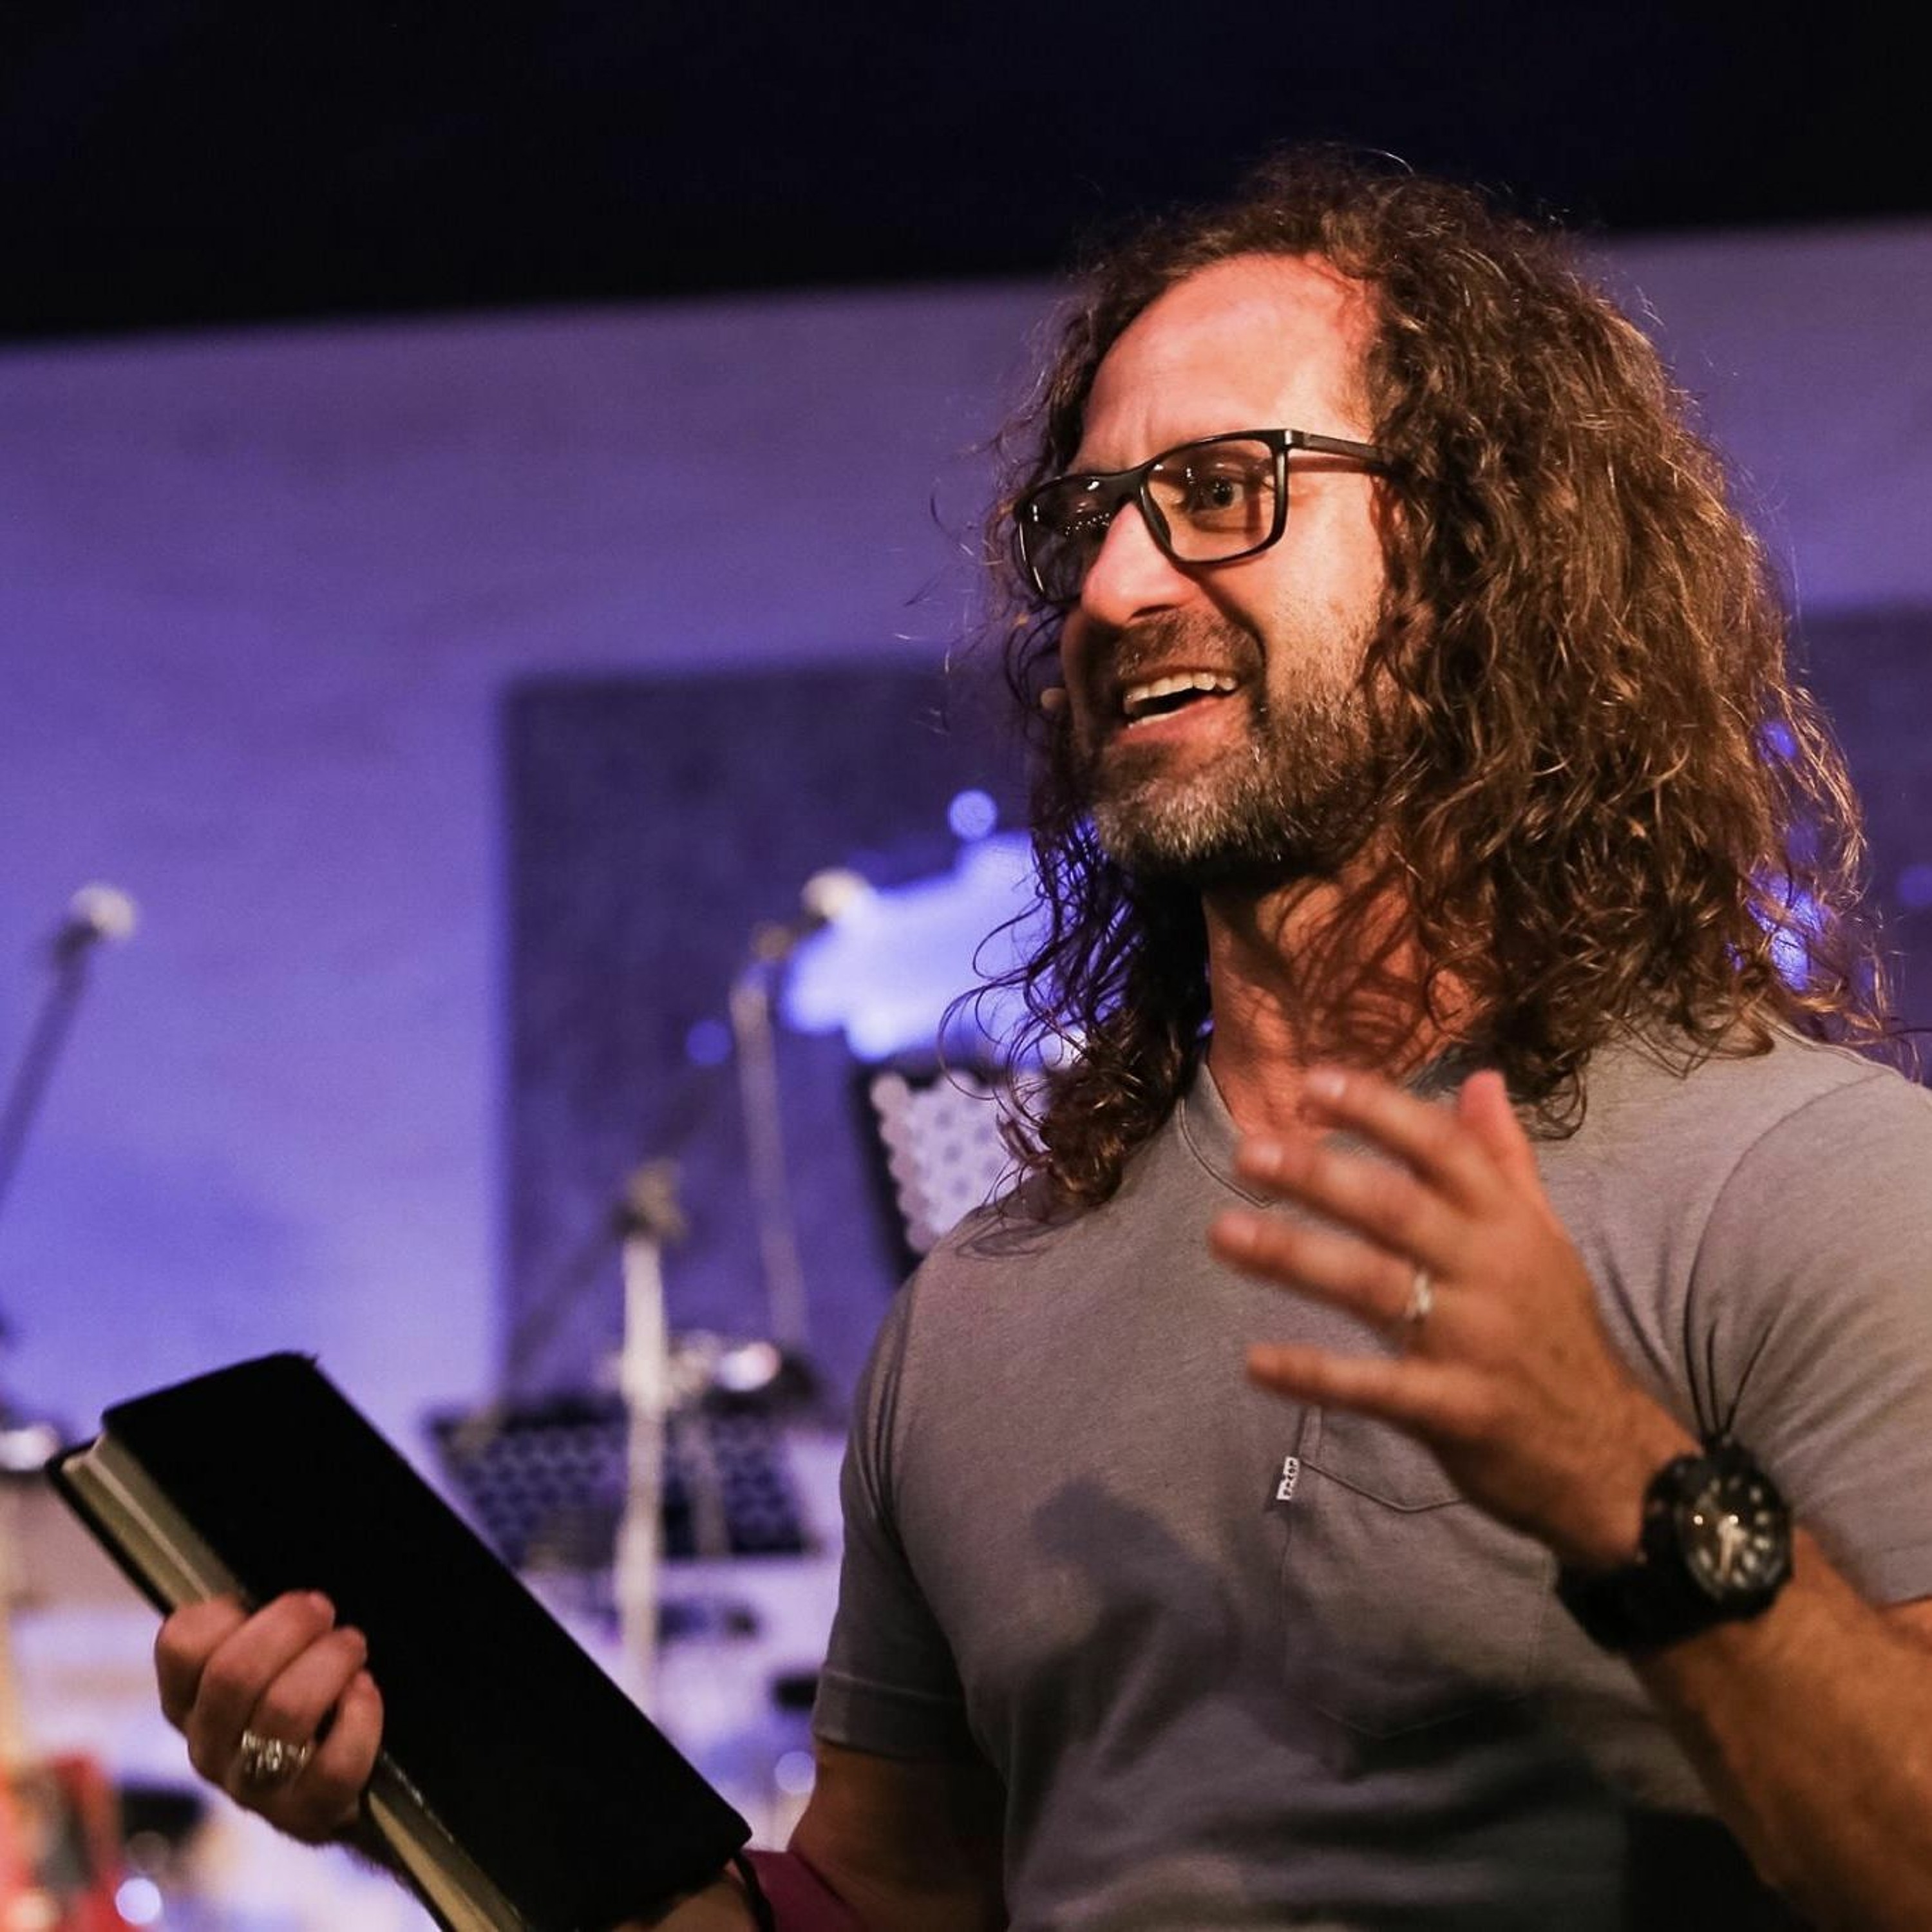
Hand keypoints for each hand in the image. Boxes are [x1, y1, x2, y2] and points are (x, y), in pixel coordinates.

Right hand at [154, 1591, 382, 1841]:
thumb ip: (257, 1622)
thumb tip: (275, 1580)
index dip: (227, 1610)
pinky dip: (360, 1717)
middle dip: (289, 1627)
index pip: (181, 1644)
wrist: (338, 1782)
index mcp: (188, 1700)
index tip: (261, 1599)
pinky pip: (334, 1765)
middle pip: (233, 1674)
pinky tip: (365, 1692)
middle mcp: (208, 1747)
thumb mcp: (266, 1654)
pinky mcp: (304, 1815)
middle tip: (323, 1610)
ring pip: (283, 1713)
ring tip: (352, 1646)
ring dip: (329, 1663)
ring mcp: (253, 1788)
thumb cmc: (300, 1691)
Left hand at [1208, 1065, 1692, 1564]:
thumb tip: (1483, 1079)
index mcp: (1509, 1222)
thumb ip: (1506, 1161)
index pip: (1441, 1148)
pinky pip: (1375, 1388)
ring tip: (1223, 1234)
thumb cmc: (1557, 1335)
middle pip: (1395, 1209)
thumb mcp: (1544, 1241)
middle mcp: (1490, 1270)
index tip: (1310, 1084)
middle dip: (1318, 1176)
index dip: (1377, 1111)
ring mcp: (1472, 1342)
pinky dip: (1315, 1375)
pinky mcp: (1455, 1410)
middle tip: (1247, 1153)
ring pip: (1374, 1286)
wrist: (1612, 1459)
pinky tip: (1256, 1361)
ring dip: (1294, 1256)